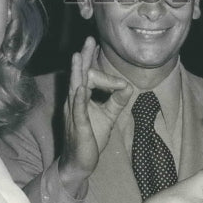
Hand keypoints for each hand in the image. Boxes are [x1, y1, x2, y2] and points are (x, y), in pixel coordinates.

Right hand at [58, 36, 132, 194]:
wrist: (78, 164)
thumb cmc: (90, 138)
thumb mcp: (108, 116)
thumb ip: (117, 101)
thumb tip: (128, 86)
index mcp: (80, 98)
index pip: (88, 77)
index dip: (97, 67)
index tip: (107, 62)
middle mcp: (74, 102)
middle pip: (78, 76)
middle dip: (84, 57)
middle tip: (89, 39)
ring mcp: (73, 113)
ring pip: (75, 88)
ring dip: (77, 72)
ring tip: (78, 55)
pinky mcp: (78, 126)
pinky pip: (77, 110)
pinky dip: (79, 98)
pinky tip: (81, 88)